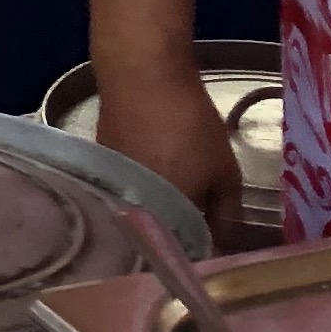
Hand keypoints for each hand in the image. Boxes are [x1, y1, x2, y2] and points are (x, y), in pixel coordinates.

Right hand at [93, 58, 248, 245]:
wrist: (142, 76)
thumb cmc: (188, 125)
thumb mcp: (225, 171)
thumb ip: (228, 213)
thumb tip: (228, 243)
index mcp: (162, 222)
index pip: (183, 255)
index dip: (203, 253)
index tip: (219, 245)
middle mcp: (131, 214)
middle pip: (158, 237)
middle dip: (179, 234)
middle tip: (201, 220)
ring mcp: (112, 191)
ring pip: (141, 213)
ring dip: (159, 211)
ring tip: (179, 194)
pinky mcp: (102, 168)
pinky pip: (127, 192)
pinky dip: (142, 190)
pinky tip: (155, 172)